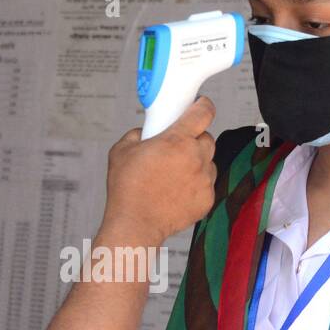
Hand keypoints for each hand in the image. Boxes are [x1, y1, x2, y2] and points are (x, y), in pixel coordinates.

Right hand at [103, 97, 216, 244]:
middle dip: (194, 140)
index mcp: (177, 140)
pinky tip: (176, 191)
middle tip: (176, 149)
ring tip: (173, 175)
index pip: (203, 112)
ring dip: (196, 163)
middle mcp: (196, 158)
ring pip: (208, 162)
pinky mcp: (207, 199)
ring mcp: (204, 180)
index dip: (203, 106)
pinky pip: (207, 184)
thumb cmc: (127, 190)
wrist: (136, 224)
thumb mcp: (121, 150)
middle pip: (207, 138)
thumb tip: (145, 132)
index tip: (200, 105)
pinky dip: (196, 185)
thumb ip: (137, 134)